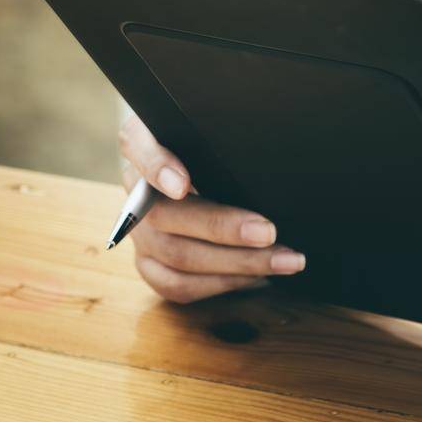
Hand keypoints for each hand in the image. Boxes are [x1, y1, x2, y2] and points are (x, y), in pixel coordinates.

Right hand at [117, 114, 304, 303]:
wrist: (204, 179)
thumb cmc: (217, 152)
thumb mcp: (218, 137)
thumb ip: (226, 141)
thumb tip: (266, 153)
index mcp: (144, 145)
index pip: (137, 146)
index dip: (157, 167)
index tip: (181, 185)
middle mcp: (136, 191)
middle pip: (164, 215)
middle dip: (222, 228)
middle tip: (268, 232)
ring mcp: (140, 233)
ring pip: (177, 256)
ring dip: (238, 264)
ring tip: (286, 260)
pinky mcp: (150, 264)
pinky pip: (178, 285)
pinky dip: (224, 283)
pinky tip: (261, 276)